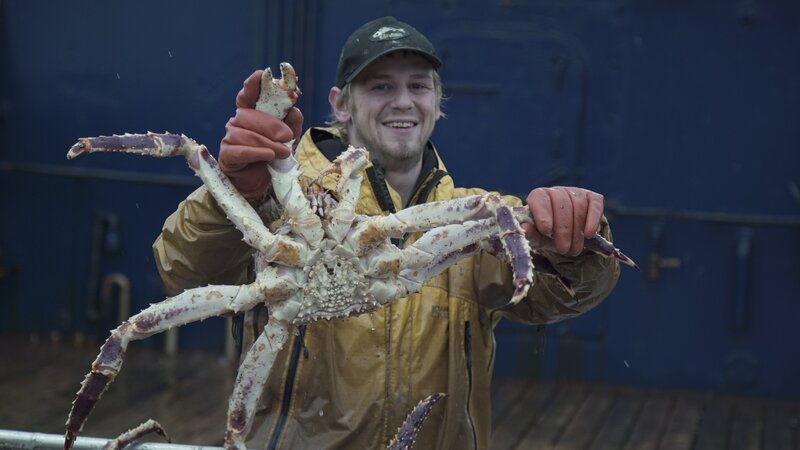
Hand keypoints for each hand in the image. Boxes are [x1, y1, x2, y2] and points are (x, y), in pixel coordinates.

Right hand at [218, 70, 303, 199]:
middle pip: (249, 115)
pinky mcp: (226, 156)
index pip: (248, 95)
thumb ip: (292, 124)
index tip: (260, 74)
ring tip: (282, 152)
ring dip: (268, 143)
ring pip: (246, 133)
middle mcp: (237, 122)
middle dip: (271, 125)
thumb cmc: (272, 158)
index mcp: (251, 114)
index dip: (253, 85)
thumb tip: (295, 110)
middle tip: (288, 137)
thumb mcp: (288, 140)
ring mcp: (229, 138)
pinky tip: (268, 156)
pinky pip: (239, 150)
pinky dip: (256, 152)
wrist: (260, 185)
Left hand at [522, 187, 603, 255]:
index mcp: (539, 197)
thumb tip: (524, 227)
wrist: (569, 235)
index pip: (539, 198)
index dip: (542, 213)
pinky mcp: (592, 198)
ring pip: (578, 206)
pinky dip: (592, 220)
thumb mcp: (538, 238)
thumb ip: (530, 234)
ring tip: (574, 249)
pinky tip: (589, 234)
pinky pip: (594, 205)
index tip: (546, 230)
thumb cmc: (548, 235)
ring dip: (576, 230)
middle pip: (561, 204)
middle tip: (563, 249)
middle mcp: (557, 191)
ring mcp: (575, 192)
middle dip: (563, 229)